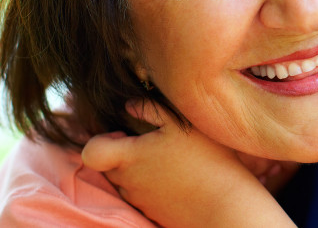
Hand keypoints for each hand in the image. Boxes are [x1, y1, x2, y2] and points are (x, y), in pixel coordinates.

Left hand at [82, 100, 296, 226]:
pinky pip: (143, 195)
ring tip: (171, 161)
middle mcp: (128, 183)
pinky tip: (179, 177)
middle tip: (154, 144)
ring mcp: (140, 201)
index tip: (125, 134)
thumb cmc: (205, 160)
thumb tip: (128, 105)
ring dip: (140, 170)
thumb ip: (149, 109)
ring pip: (126, 181)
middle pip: (108, 165)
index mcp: (129, 158)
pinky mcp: (152, 213)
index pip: (91, 151)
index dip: (102, 139)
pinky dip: (154, 185)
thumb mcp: (180, 124)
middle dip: (124, 153)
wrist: (225, 204)